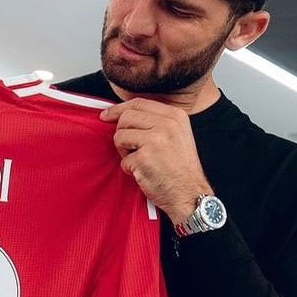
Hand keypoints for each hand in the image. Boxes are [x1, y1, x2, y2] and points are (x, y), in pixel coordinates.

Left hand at [99, 98, 210, 221]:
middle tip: (131, 149)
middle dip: (122, 134)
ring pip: (120, 136)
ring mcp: (155, 140)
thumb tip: (124, 115)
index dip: (119, 109)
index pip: (139, 103)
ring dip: (124, 152)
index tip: (106, 115)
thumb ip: (156, 122)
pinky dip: (129, 169)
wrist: (190, 194)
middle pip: (126, 118)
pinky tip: (144, 173)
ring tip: (140, 161)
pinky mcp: (144, 158)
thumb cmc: (181, 169)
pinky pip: (123, 160)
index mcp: (175, 116)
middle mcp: (166, 124)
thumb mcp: (178, 135)